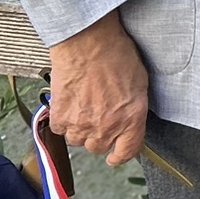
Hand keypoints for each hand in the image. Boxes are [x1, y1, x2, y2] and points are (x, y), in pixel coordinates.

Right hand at [46, 11, 148, 165]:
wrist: (87, 42)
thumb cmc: (117, 54)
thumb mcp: (139, 82)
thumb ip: (134, 108)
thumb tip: (130, 121)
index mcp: (131, 117)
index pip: (128, 151)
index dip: (121, 155)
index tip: (116, 156)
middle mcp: (107, 126)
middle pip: (99, 147)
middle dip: (100, 135)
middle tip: (100, 116)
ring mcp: (81, 124)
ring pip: (78, 141)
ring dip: (81, 128)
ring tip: (85, 105)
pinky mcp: (60, 118)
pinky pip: (60, 130)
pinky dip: (64, 120)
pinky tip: (70, 102)